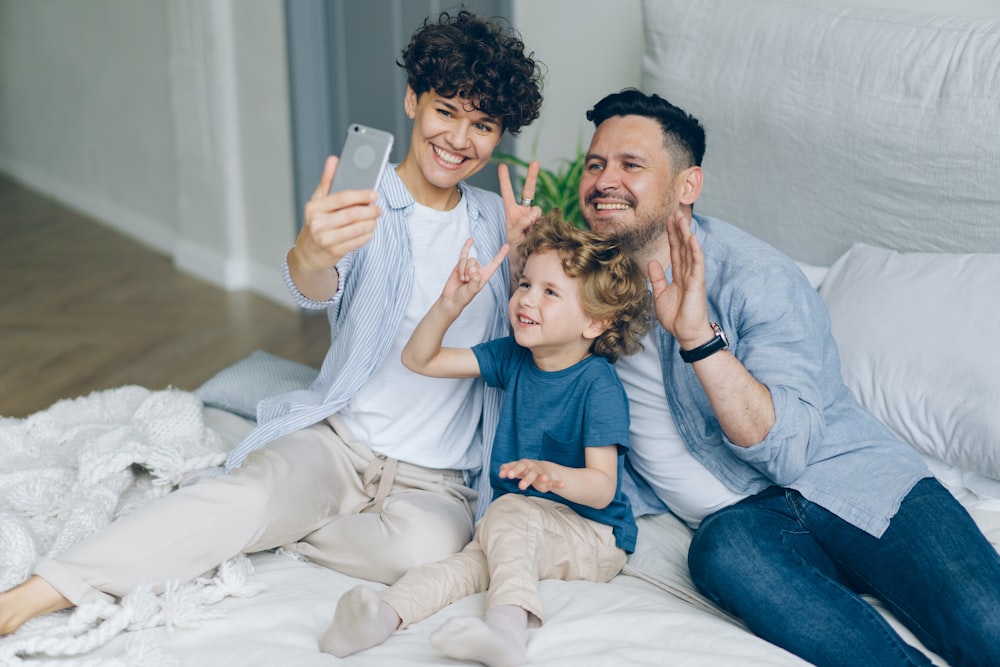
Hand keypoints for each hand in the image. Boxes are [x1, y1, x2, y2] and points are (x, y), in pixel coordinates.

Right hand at [290, 155, 381, 272]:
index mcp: (314, 207)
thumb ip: (327, 180)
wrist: (308, 253)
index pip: (342, 198)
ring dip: (371, 223)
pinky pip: (357, 242)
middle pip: (352, 214)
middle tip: (378, 208)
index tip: (374, 193)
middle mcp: (318, 223)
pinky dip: (367, 235)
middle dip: (370, 210)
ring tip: (374, 219)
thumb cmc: (315, 223)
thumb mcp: (317, 201)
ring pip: (357, 229)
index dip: (361, 195)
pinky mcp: (334, 252)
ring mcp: (326, 239)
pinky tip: (369, 230)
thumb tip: (333, 159)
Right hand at [440, 238, 508, 310]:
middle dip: (467, 271)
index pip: (494, 263)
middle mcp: (478, 270)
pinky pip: (463, 255)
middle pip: (474, 261)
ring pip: (466, 260)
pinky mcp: (459, 266)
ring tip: (461, 280)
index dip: (500, 255)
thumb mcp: (472, 290)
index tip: (506, 246)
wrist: (452, 299)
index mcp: (485, 276)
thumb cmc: (464, 297)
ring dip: (462, 270)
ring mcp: (468, 267)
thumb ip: (474, 280)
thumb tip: (473, 268)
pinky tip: (471, 240)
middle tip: (465, 282)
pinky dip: (466, 247)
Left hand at [498, 161, 541, 247]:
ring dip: (533, 219)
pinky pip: (545, 220)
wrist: (525, 259)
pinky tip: (537, 234)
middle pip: (529, 190)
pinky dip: (541, 226)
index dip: (505, 179)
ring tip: (528, 232)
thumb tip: (534, 212)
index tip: (502, 166)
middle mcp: (524, 211)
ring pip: (537, 210)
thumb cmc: (515, 247)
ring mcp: (535, 216)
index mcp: (512, 212)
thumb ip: (521, 223)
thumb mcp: (513, 235)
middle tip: (535, 162)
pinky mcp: (545, 222)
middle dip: (532, 176)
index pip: (507, 193)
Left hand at [499, 459, 565, 493]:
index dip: (511, 470)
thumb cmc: (524, 469)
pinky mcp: (547, 480)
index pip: (516, 466)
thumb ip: (507, 469)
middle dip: (525, 478)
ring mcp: (540, 473)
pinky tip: (563, 484)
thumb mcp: (516, 468)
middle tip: (521, 486)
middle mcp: (531, 467)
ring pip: (540, 476)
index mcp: (522, 464)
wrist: (540, 467)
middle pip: (528, 472)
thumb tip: (500, 472)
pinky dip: (557, 483)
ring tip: (544, 480)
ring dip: (542, 477)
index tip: (507, 475)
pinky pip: (553, 482)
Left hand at [648, 211, 713, 347]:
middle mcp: (687, 273)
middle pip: (682, 247)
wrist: (686, 334)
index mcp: (679, 275)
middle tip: (674, 212)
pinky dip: (694, 250)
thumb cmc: (676, 317)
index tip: (667, 220)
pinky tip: (692, 238)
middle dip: (678, 229)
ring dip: (686, 234)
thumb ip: (657, 278)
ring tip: (682, 219)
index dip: (671, 236)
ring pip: (689, 251)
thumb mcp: (660, 295)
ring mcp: (694, 277)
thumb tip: (652, 262)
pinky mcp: (698, 283)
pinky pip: (696, 263)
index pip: (674, 251)